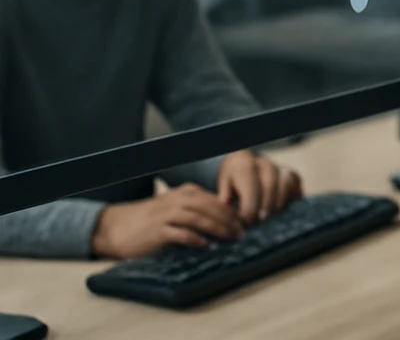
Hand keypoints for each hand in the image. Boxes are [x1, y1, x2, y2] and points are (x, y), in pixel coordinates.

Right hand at [91, 183, 244, 259]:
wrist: (115, 227)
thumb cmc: (150, 221)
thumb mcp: (175, 208)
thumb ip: (196, 211)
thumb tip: (225, 222)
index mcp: (184, 193)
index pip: (215, 200)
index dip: (232, 211)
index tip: (244, 223)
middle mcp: (177, 200)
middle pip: (210, 207)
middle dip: (229, 220)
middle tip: (242, 233)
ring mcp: (166, 215)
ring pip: (198, 218)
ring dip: (218, 228)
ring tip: (231, 239)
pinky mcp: (157, 231)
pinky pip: (180, 233)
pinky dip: (195, 239)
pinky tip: (206, 245)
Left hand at [217, 150, 303, 224]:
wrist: (245, 165)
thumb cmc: (234, 179)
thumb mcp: (224, 186)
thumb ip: (225, 198)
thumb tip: (228, 212)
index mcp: (246, 165)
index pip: (251, 189)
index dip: (249, 209)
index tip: (246, 224)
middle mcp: (265, 164)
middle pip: (270, 186)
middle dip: (264, 208)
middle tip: (258, 223)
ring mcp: (281, 168)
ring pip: (286, 185)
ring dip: (278, 204)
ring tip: (270, 218)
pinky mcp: (293, 175)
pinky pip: (297, 188)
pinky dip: (291, 201)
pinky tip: (280, 211)